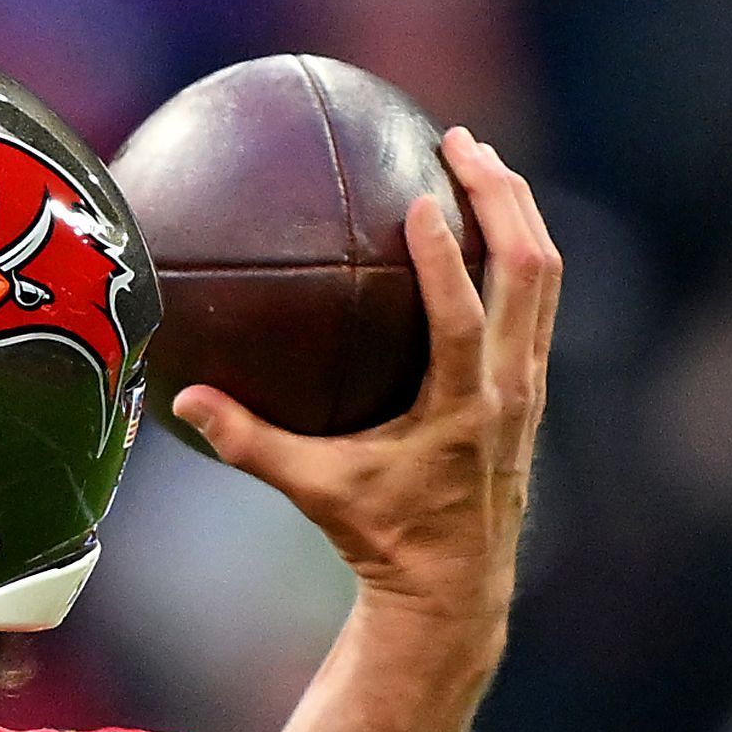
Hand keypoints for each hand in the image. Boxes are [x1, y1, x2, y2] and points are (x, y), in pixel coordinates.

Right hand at [172, 127, 560, 626]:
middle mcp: (510, 390)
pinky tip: (487, 218)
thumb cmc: (380, 538)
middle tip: (459, 143)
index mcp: (462, 413)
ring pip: (546, 275)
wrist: (454, 588)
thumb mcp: (313, 493)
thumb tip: (184, 400)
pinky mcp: (533, 385)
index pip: (463, 320)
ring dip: (519, 210)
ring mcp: (530, 385)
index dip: (445, 259)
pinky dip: (518, 246)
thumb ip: (249, 444)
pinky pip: (539, 297)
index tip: (421, 201)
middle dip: (501, 197)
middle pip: (529, 271)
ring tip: (481, 159)